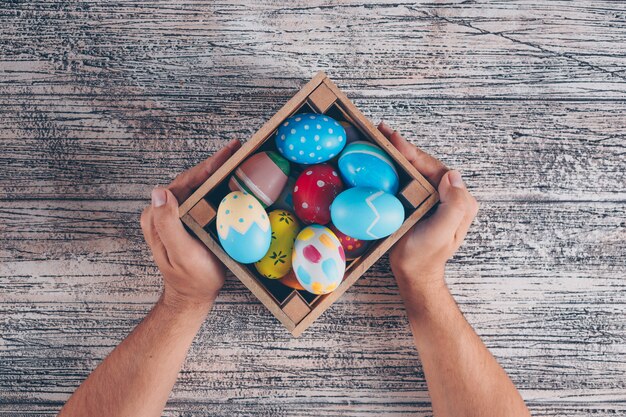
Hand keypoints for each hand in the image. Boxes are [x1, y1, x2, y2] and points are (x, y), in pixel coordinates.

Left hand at [140, 139, 241, 310]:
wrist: (193, 296)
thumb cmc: (192, 278)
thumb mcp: (181, 253)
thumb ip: (168, 224)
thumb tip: (160, 191)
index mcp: (157, 216)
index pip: (184, 183)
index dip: (207, 166)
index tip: (228, 153)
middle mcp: (162, 211)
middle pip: (191, 180)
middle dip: (214, 163)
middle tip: (238, 149)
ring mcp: (174, 214)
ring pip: (196, 185)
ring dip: (216, 171)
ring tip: (237, 157)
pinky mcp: (185, 219)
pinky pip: (200, 196)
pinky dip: (216, 184)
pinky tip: (231, 177)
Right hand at [378, 123, 478, 299]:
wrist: (413, 274)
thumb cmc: (425, 256)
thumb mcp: (443, 232)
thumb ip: (454, 204)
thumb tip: (451, 175)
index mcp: (458, 200)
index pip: (434, 168)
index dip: (413, 152)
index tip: (394, 139)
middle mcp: (447, 195)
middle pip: (424, 164)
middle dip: (404, 147)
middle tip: (382, 130)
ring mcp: (432, 198)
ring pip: (415, 169)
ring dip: (398, 152)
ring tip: (380, 136)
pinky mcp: (418, 203)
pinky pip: (407, 179)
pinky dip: (394, 166)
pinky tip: (381, 157)